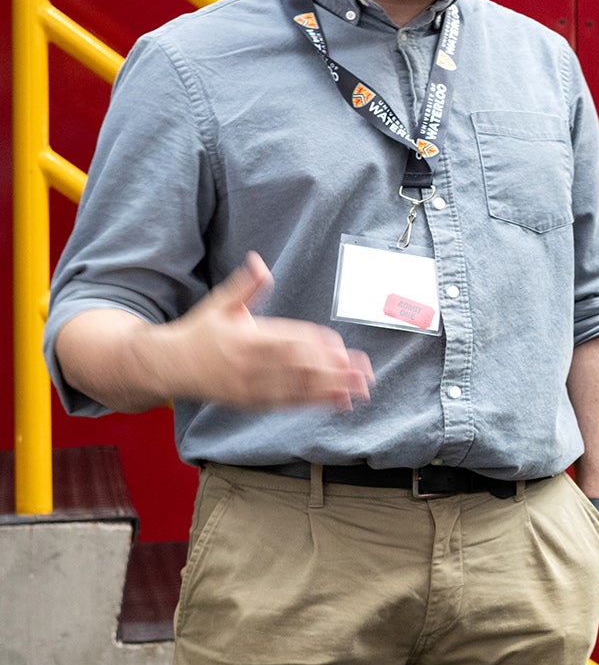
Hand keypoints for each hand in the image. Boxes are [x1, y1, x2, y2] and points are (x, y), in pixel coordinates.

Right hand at [155, 253, 373, 409]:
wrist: (167, 366)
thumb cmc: (199, 331)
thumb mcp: (220, 303)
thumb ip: (245, 286)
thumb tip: (258, 261)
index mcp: (245, 337)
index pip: (288, 340)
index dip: (315, 344)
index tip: (340, 346)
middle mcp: (249, 364)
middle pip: (298, 367)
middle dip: (333, 369)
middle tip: (364, 369)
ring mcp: (250, 386)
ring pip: (297, 388)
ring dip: (332, 389)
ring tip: (361, 388)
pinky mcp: (251, 402)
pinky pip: (287, 403)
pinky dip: (315, 402)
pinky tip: (339, 401)